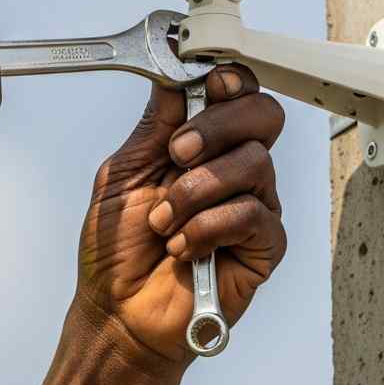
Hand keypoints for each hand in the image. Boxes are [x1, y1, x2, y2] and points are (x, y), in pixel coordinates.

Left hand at [75, 66, 285, 364]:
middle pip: (262, 115)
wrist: (118, 311)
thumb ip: (155, 124)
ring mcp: (254, 205)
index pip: (236, 93)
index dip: (228, 79)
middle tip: (177, 155)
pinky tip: (183, 248)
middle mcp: (233, 168)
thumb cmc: (119, 247)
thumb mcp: (124, 171)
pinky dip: (207, 227)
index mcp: (201, 143)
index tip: (207, 83)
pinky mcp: (265, 246)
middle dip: (217, 125)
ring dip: (196, 190)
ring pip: (254, 162)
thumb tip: (176, 72)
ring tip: (164, 221)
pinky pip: (252, 214)